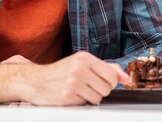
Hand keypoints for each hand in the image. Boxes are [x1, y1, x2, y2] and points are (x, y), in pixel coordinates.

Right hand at [0, 51, 129, 104]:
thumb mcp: (83, 63)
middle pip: (107, 88)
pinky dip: (82, 102)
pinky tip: (72, 96)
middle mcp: (79, 68)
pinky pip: (86, 104)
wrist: (35, 81)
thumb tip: (127, 78)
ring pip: (98, 98)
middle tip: (88, 86)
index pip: (111, 75)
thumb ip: (107, 68)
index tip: (103, 82)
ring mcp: (73, 82)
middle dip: (101, 90)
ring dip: (92, 98)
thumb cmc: (62, 72)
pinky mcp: (67, 96)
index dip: (110, 82)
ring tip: (80, 91)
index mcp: (85, 57)